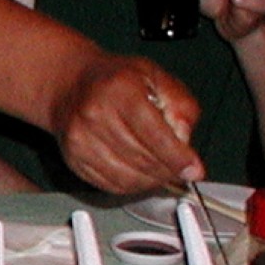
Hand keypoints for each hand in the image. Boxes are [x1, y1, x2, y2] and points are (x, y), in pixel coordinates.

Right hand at [54, 53, 202, 193]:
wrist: (71, 85)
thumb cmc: (116, 80)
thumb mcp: (158, 78)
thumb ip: (180, 106)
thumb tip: (184, 141)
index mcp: (121, 90)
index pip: (155, 134)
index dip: (178, 157)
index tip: (193, 170)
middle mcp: (96, 114)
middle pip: (142, 159)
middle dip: (168, 171)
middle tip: (180, 170)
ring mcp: (81, 139)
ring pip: (127, 178)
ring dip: (150, 181)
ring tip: (160, 171)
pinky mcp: (74, 158)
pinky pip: (110, 185)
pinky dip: (131, 186)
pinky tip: (140, 174)